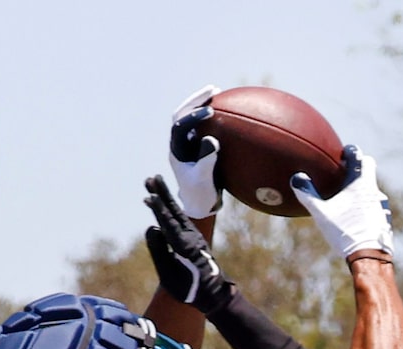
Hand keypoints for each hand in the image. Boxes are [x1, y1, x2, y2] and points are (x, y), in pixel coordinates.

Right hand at [144, 175, 222, 304]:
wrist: (214, 294)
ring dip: (164, 197)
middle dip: (163, 194)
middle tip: (151, 177)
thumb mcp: (170, 276)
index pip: (169, 224)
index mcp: (186, 247)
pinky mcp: (191, 237)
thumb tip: (151, 227)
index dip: (159, 210)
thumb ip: (159, 252)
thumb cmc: (191, 289)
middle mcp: (191, 236)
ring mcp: (192, 235)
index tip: (150, 196)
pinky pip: (178, 219)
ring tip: (153, 182)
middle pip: (174, 211)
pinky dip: (168, 209)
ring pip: (176, 212)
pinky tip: (161, 203)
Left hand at [167, 85, 221, 218]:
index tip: (210, 111)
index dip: (193, 116)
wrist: (199, 205)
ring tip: (217, 91)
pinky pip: (203, 124)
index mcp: (177, 151)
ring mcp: (189, 143)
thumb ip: (206, 161)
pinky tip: (226, 108)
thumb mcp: (204, 180)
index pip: (179, 126)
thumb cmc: (200, 195)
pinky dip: (211, 114)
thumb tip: (211, 140)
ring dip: (201, 103)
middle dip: (195, 101)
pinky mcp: (199, 145)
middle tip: (212, 89)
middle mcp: (180, 144)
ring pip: (190, 117)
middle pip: (181, 115)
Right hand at [291, 144, 391, 261]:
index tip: (344, 152)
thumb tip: (296, 178)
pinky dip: (367, 207)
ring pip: (372, 191)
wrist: (369, 255)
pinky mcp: (384, 220)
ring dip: (363, 190)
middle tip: (346, 172)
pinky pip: (375, 207)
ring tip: (350, 199)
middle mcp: (374, 191)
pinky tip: (358, 218)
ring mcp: (381, 206)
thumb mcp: (322, 213)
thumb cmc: (345, 231)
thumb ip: (308, 194)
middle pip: (369, 170)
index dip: (351, 152)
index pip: (360, 157)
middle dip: (359, 168)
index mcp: (361, 184)